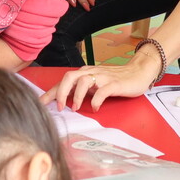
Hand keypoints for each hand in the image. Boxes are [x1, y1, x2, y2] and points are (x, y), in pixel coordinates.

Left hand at [43, 49, 162, 110]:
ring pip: (83, 81)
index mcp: (85, 73)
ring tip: (75, 108)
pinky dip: (96, 100)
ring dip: (76, 96)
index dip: (50, 92)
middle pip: (69, 77)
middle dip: (60, 92)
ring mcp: (103, 77)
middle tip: (58, 107)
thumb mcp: (95, 83)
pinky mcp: (115, 84)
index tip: (40, 103)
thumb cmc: (116, 79)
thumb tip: (65, 99)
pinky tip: (95, 108)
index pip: (63, 80)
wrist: (139, 71)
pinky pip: (102, 91)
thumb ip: (82, 89)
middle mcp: (92, 72)